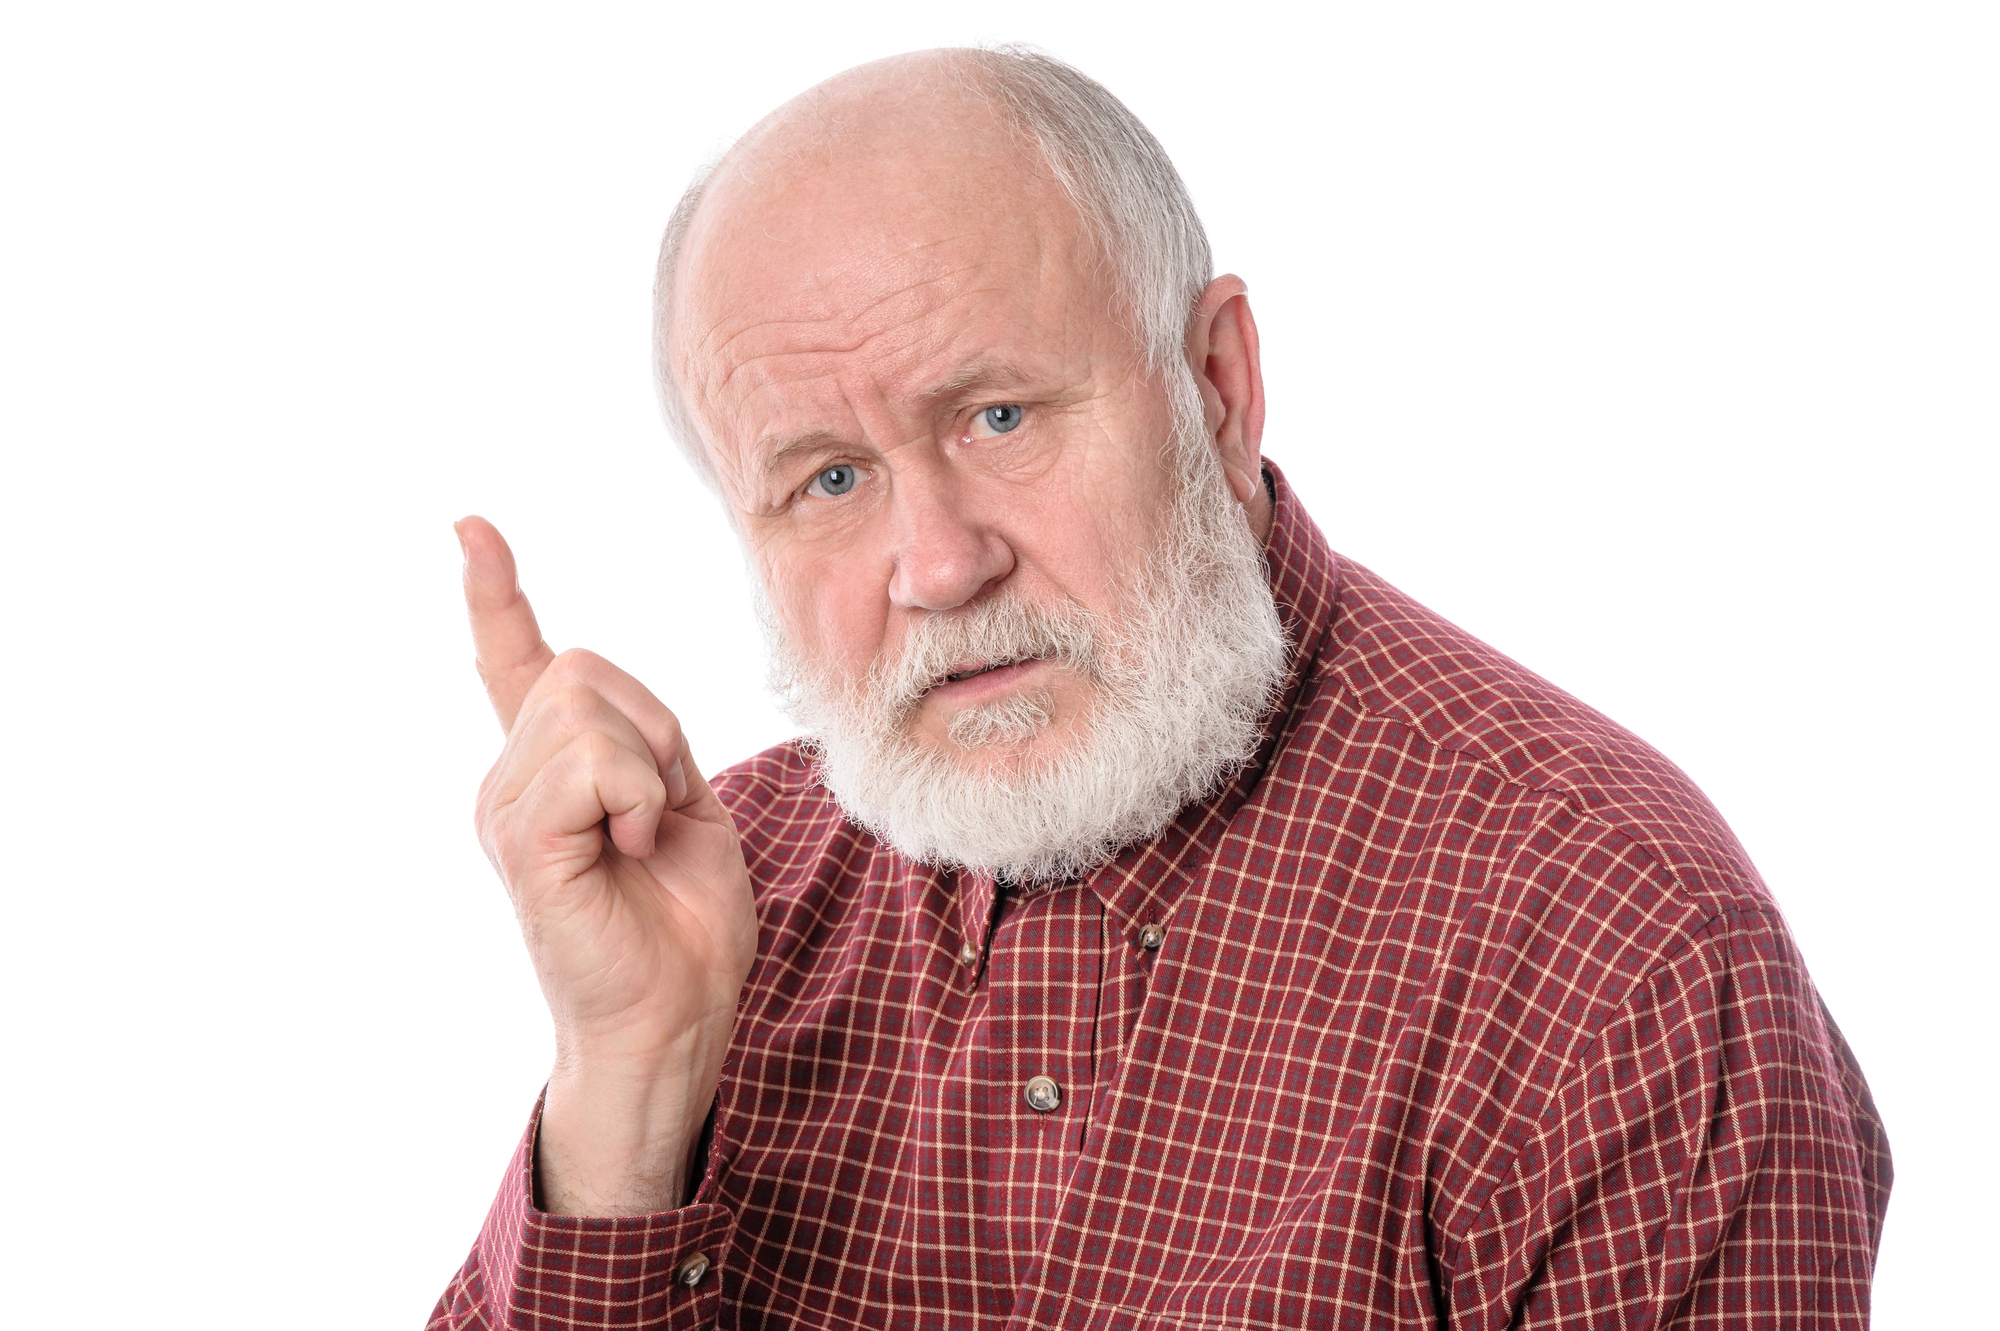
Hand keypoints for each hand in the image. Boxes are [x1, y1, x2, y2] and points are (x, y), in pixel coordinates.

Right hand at [457, 516, 756, 1214]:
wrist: (678, 1016)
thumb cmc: (685, 923)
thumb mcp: (681, 805)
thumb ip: (642, 742)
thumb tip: (602, 695)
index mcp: (551, 771)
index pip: (513, 663)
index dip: (495, 594)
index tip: (471, 528)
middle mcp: (511, 781)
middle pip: (582, 669)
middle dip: (651, 726)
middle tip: (660, 812)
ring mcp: (507, 809)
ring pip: (587, 707)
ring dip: (648, 767)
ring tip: (642, 841)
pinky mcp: (522, 840)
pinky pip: (592, 762)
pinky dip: (638, 797)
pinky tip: (633, 849)